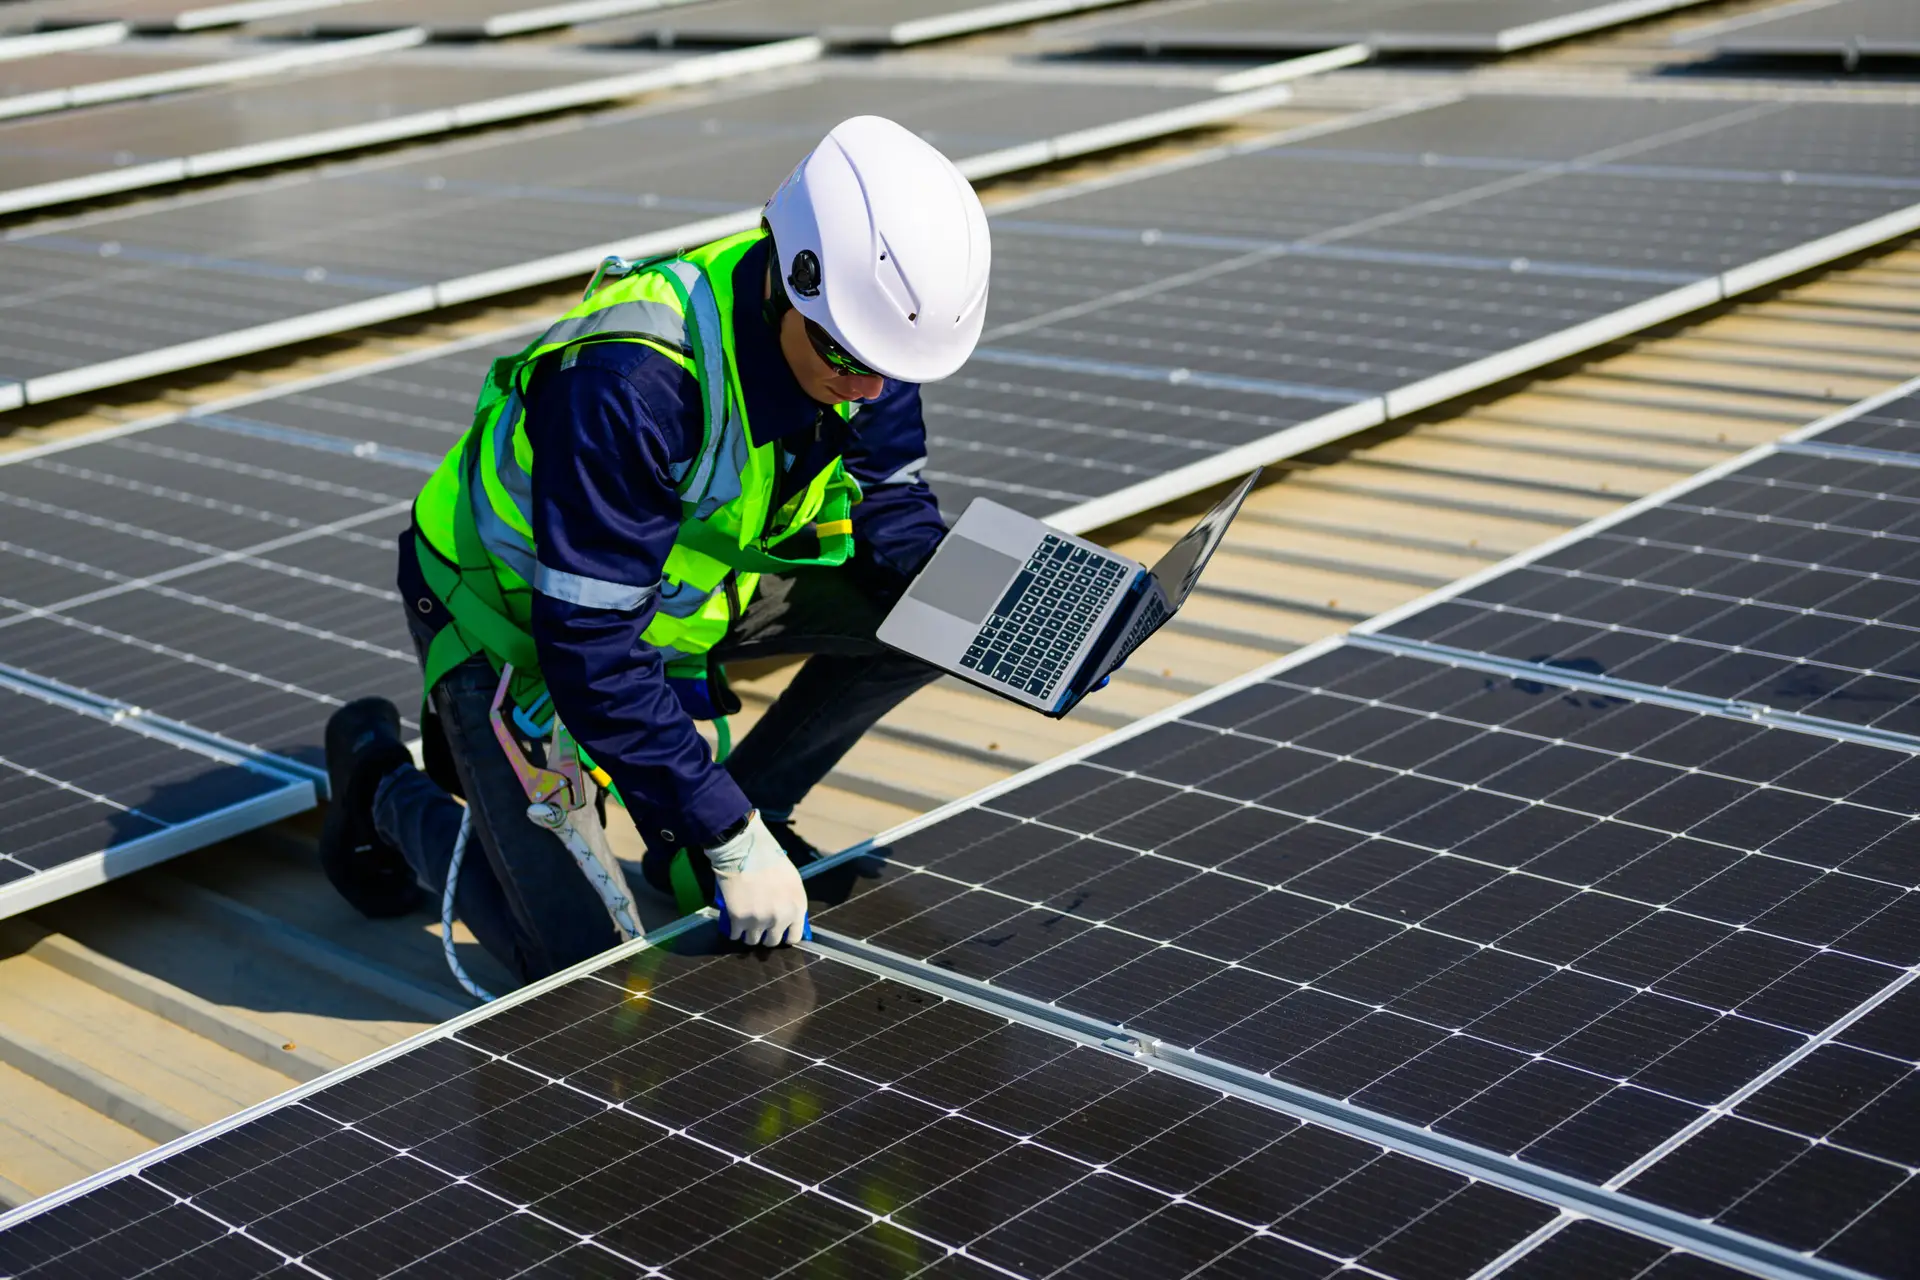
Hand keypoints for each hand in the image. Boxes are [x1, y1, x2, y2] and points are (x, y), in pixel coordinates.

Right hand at [705, 812, 807, 946]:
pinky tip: (733, 922)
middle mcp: (780, 918)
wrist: (744, 849)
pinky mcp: (739, 920)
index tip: (776, 931)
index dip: (784, 935)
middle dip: (765, 935)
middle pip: (772, 941)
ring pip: (752, 941)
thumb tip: (788, 918)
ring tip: (744, 923)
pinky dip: (733, 930)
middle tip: (758, 925)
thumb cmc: (769, 859)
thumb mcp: (791, 880)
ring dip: (748, 934)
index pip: (794, 937)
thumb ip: (792, 902)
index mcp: (797, 907)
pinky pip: (735, 935)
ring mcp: (759, 921)